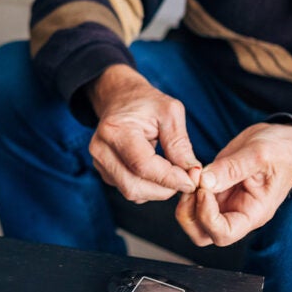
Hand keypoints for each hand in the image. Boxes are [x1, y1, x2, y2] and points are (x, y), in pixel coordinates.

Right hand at [86, 64, 199, 203]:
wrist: (120, 98)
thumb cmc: (146, 103)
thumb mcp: (170, 112)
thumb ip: (180, 143)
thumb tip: (192, 173)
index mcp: (115, 131)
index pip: (143, 166)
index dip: (170, 178)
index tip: (192, 180)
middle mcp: (101, 149)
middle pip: (134, 186)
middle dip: (165, 188)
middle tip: (186, 178)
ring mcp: (99, 163)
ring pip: (132, 192)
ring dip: (158, 189)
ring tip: (172, 171)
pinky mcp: (104, 172)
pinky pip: (129, 190)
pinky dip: (148, 187)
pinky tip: (157, 171)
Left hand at [175, 123, 291, 246]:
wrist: (286, 140)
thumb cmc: (283, 150)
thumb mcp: (260, 154)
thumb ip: (232, 169)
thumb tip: (204, 181)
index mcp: (253, 213)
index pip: (224, 233)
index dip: (207, 216)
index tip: (204, 190)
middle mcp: (237, 212)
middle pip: (203, 233)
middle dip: (190, 213)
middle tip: (192, 185)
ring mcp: (225, 202)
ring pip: (194, 219)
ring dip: (186, 201)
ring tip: (193, 175)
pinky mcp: (216, 188)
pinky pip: (194, 199)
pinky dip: (188, 188)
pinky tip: (194, 170)